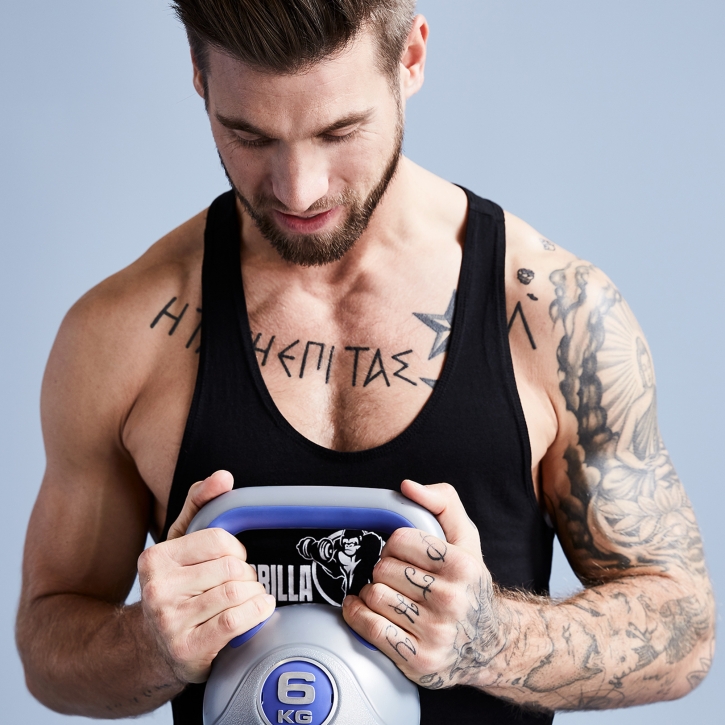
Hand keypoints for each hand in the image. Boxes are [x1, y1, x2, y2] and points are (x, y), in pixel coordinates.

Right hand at [138, 471, 274, 683]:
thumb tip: (222, 477)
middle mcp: (157, 588)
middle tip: (243, 582)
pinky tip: (258, 609)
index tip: (235, 559)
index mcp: (155, 558)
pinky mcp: (187, 649)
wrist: (151, 648)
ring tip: (250, 596)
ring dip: (254, 594)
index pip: (218, 539)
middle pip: (230, 568)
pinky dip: (257, 611)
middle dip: (247, 574)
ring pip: (235, 593)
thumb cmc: (175, 588)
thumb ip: (199, 504)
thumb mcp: (180, 543)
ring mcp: (169, 621)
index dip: (236, 549)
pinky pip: (235, 620)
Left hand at [342, 480, 503, 689]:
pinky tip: (362, 607)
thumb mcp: (466, 538)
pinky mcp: (418, 659)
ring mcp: (435, 633)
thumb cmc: (468, 584)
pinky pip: (370, 627)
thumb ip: (442, 501)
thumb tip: (407, 487)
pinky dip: (356, 614)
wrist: (488, 643)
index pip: (400, 540)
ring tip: (386, 594)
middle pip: (383, 569)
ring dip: (371, 592)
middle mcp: (451, 600)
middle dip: (383, 569)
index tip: (401, 553)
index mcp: (462, 565)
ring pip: (374, 595)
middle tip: (394, 577)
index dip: (394, 544)